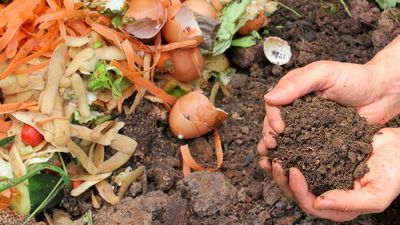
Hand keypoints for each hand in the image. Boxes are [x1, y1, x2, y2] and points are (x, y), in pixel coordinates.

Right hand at [257, 59, 399, 158]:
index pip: (273, 105)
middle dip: (269, 136)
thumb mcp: (324, 74)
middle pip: (274, 123)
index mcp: (293, 91)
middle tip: (271, 147)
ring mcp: (307, 125)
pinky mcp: (319, 139)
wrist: (382, 94)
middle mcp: (297, 109)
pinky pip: (304, 148)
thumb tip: (269, 98)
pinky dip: (295, 157)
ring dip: (277, 149)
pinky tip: (290, 165)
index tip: (279, 129)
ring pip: (286, 138)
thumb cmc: (354, 78)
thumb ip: (297, 84)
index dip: (272, 118)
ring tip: (272, 161)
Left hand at [259, 128, 399, 221]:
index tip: (292, 170)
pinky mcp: (320, 158)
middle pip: (296, 192)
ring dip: (278, 166)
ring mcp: (322, 174)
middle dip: (281, 179)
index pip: (310, 204)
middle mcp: (326, 192)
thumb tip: (319, 202)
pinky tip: (280, 142)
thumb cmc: (395, 172)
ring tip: (268, 153)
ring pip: (293, 176)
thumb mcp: (378, 193)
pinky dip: (288, 150)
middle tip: (274, 161)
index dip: (297, 190)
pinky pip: (299, 156)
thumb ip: (350, 202)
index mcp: (338, 206)